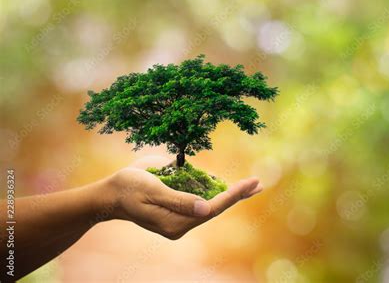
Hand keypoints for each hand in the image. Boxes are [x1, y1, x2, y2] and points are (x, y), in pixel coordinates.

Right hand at [100, 156, 262, 239]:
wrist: (111, 195)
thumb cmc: (128, 189)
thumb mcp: (152, 190)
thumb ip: (178, 200)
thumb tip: (207, 208)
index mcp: (175, 222)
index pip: (212, 208)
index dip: (233, 195)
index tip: (251, 182)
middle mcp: (180, 224)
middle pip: (216, 208)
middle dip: (238, 195)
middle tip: (259, 184)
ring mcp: (178, 219)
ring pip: (211, 205)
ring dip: (230, 195)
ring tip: (250, 186)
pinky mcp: (176, 211)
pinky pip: (201, 202)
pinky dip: (215, 192)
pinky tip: (226, 187)